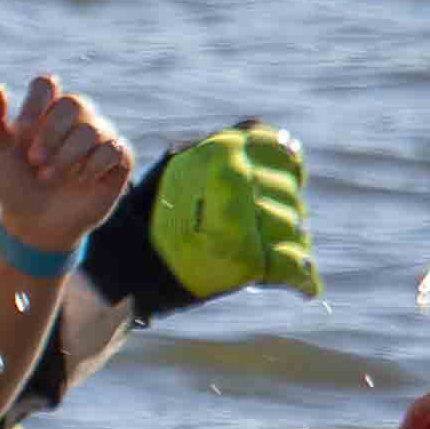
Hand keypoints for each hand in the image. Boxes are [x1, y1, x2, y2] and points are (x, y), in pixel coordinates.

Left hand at [0, 76, 137, 255]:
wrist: (33, 223)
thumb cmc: (13, 183)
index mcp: (44, 111)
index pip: (46, 85)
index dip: (35, 103)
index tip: (20, 130)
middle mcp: (75, 118)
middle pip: (73, 103)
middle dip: (51, 133)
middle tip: (34, 160)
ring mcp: (99, 137)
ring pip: (93, 129)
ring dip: (67, 155)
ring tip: (48, 177)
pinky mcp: (118, 159)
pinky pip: (115, 148)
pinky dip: (94, 165)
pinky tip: (80, 180)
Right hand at [114, 122, 321, 309]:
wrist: (125, 270)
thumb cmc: (154, 216)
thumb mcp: (182, 165)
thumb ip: (229, 147)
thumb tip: (287, 142)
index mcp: (222, 152)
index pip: (281, 149)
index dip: (283, 166)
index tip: (279, 181)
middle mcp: (237, 180)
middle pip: (289, 191)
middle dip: (282, 208)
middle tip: (259, 227)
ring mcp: (244, 221)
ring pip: (294, 227)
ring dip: (287, 241)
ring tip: (266, 252)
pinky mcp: (248, 261)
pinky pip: (293, 266)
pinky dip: (301, 279)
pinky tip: (304, 286)